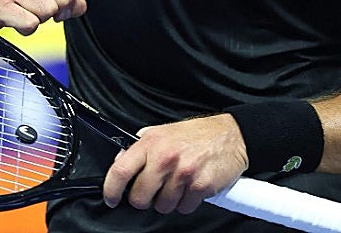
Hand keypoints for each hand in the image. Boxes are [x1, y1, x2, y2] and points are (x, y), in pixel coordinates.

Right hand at [0, 0, 85, 33]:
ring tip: (22, 12)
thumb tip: (80, 6)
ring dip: (38, 19)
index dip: (68, 1)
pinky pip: (31, 24)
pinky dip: (26, 29)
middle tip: (34, 8)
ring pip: (48, 11)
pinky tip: (14, 20)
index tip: (50, 1)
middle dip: (53, 11)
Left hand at [102, 113, 247, 213]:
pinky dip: (186, 203)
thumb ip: (140, 147)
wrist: (230, 135)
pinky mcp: (201, 186)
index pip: (120, 170)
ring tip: (176, 185)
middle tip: (151, 192)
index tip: (110, 198)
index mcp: (150, 143)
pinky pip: (184, 208)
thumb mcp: (161, 132)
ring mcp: (183, 173)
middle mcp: (165, 158)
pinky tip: (190, 188)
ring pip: (162, 206)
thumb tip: (119, 161)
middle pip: (140, 196)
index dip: (111, 189)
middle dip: (143, 200)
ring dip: (167, 201)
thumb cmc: (195, 135)